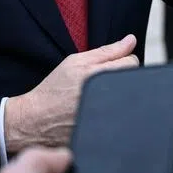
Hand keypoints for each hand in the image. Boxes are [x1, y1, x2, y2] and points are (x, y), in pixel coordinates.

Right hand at [4, 35, 139, 152]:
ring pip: (130, 98)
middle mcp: (105, 97)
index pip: (132, 62)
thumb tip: (131, 40)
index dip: (122, 61)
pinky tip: (101, 111)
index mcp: (97, 76)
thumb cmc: (54, 90)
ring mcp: (108, 116)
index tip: (108, 67)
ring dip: (120, 95)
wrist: (38, 120)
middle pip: (134, 81)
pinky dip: (116, 111)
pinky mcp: (109, 131)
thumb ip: (107, 51)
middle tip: (101, 83)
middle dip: (121, 78)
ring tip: (100, 97)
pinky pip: (123, 116)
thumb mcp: (75, 62)